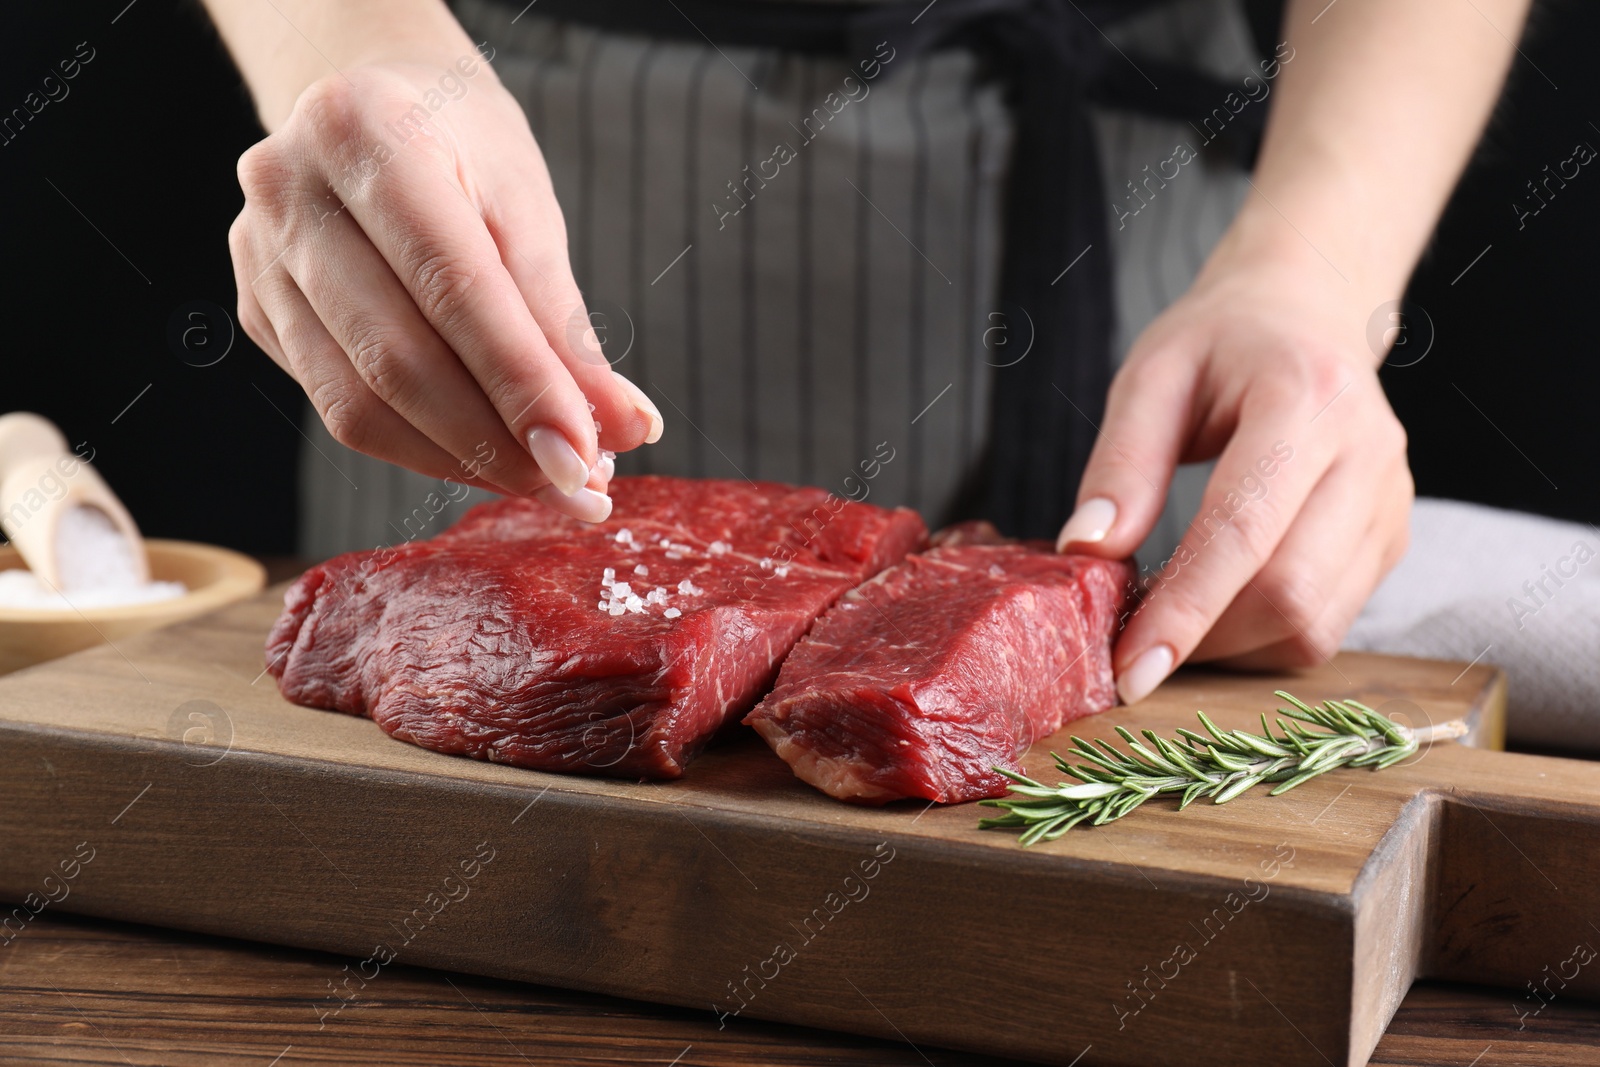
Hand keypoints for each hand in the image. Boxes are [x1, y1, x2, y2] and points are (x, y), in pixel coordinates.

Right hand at [228, 60, 661, 521]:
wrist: (375, 99)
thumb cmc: (460, 144)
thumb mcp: (527, 207)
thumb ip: (565, 323)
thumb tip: (624, 428)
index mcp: (362, 130)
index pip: (452, 286)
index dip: (522, 385)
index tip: (585, 457)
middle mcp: (289, 191)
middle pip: (395, 358)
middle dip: (497, 441)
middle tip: (579, 485)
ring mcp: (258, 256)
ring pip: (358, 403)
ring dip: (462, 460)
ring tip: (543, 477)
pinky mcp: (257, 311)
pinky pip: (339, 408)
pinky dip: (422, 448)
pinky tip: (484, 455)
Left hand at [1057, 257, 1412, 701]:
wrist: (1309, 313)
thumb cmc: (1222, 341)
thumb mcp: (1151, 375)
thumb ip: (1121, 463)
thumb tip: (1086, 550)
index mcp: (1306, 399)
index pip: (1243, 530)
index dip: (1184, 611)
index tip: (1128, 670)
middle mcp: (1368, 455)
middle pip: (1290, 592)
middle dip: (1204, 640)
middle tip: (1130, 647)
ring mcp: (1391, 504)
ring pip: (1315, 624)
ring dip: (1231, 648)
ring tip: (1168, 623)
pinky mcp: (1391, 540)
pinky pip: (1328, 623)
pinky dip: (1262, 638)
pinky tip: (1214, 610)